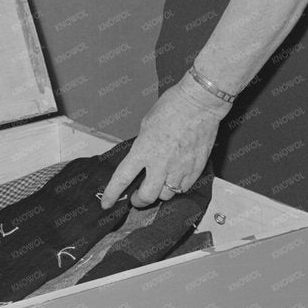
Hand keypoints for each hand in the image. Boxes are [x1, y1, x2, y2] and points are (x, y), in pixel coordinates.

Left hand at [99, 77, 229, 209]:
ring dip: (159, 193)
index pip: (122, 178)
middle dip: (139, 200)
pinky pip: (184, 188)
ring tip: (158, 185)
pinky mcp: (195, 169)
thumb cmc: (173, 106)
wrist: (199, 103)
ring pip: (166, 195)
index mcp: (143, 150)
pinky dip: (177, 187)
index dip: (112, 194)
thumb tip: (142, 157)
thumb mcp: (146, 125)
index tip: (107, 204)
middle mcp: (160, 164)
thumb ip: (143, 146)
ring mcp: (179, 169)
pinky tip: (175, 179)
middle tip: (137, 196)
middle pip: (146, 196)